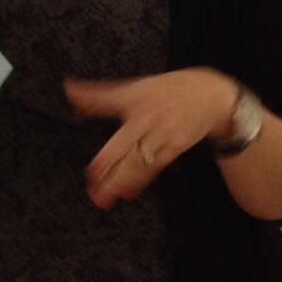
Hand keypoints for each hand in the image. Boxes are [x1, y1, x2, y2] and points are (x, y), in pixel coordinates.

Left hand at [65, 68, 237, 209]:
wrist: (210, 95)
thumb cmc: (168, 90)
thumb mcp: (138, 86)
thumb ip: (104, 96)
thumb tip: (74, 97)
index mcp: (135, 95)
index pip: (107, 96)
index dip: (88, 95)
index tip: (70, 93)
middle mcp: (147, 114)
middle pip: (123, 140)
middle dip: (107, 160)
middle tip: (93, 175)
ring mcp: (162, 132)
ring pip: (137, 160)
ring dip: (120, 179)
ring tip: (103, 196)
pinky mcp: (175, 146)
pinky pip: (153, 167)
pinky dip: (139, 181)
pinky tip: (127, 192)